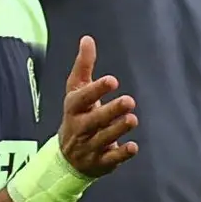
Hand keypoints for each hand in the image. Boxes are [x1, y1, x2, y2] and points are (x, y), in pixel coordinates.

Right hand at [57, 34, 138, 177]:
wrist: (68, 158)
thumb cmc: (78, 116)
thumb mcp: (76, 91)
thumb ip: (84, 66)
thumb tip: (87, 39)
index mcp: (73, 108)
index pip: (81, 98)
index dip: (96, 90)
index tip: (112, 80)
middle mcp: (79, 128)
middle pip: (92, 120)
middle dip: (110, 111)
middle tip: (129, 101)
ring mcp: (88, 147)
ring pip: (102, 138)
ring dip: (117, 129)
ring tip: (132, 119)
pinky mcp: (100, 162)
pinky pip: (110, 159)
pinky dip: (121, 154)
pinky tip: (133, 147)